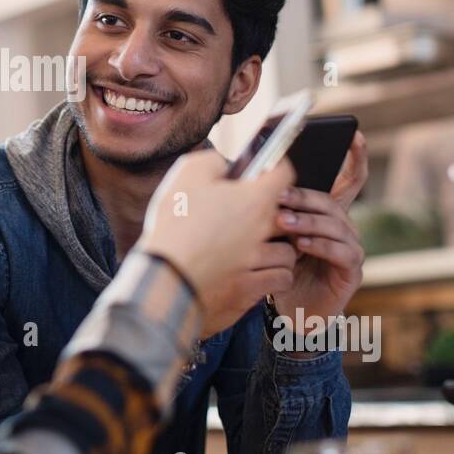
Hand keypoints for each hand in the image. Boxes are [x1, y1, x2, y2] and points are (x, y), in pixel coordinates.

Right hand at [139, 150, 294, 335]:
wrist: (163, 278)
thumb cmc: (174, 226)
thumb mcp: (186, 176)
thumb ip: (212, 162)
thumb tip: (225, 165)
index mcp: (251, 200)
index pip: (284, 175)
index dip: (277, 168)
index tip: (268, 170)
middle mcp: (261, 231)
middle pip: (290, 218)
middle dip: (279, 214)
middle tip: (258, 215)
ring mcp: (257, 262)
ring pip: (289, 253)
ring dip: (279, 249)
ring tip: (263, 249)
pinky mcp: (249, 290)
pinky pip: (281, 280)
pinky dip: (276, 275)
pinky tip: (261, 271)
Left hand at [272, 133, 368, 323]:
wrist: (289, 308)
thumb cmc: (279, 266)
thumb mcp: (273, 232)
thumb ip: (273, 207)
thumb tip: (252, 175)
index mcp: (327, 212)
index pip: (348, 179)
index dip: (355, 157)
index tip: (354, 135)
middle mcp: (343, 225)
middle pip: (333, 200)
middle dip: (305, 195)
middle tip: (278, 196)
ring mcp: (351, 247)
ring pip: (335, 224)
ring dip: (307, 220)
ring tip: (283, 222)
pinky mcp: (352, 270)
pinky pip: (341, 251)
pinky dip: (320, 245)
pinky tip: (301, 245)